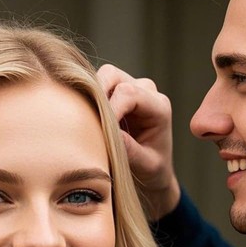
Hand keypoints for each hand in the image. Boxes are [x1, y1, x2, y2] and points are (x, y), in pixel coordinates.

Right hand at [97, 64, 180, 219]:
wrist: (155, 170)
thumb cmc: (153, 168)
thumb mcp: (146, 165)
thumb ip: (131, 150)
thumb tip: (109, 134)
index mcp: (159, 106)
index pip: (129, 94)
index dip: (109, 109)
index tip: (97, 132)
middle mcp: (145, 90)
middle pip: (112, 76)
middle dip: (96, 96)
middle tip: (89, 122)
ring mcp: (130, 87)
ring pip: (101, 76)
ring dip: (91, 96)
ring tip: (89, 122)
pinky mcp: (115, 92)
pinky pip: (96, 86)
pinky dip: (88, 99)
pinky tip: (87, 119)